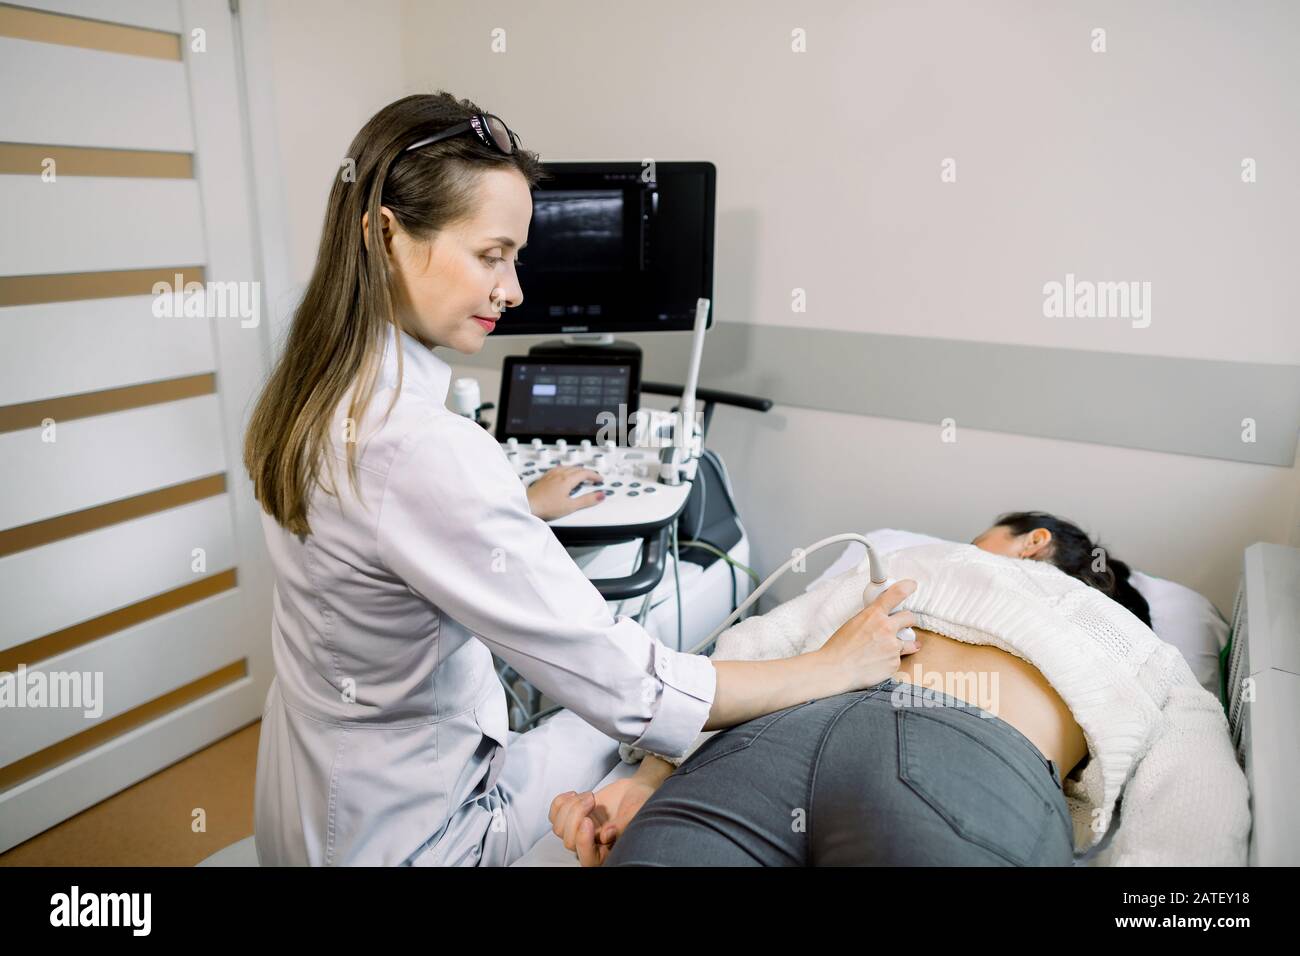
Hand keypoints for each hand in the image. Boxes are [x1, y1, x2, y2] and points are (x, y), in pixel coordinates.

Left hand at [525, 466, 604, 520]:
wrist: (527, 505)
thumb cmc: (545, 506)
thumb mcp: (570, 506)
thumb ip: (587, 500)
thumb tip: (601, 495)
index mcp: (567, 480)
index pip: (585, 473)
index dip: (594, 476)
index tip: (599, 479)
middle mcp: (559, 474)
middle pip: (577, 468)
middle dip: (587, 472)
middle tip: (593, 477)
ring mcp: (550, 475)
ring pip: (567, 467)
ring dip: (577, 469)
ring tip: (581, 474)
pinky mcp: (544, 478)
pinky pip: (558, 468)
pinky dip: (566, 469)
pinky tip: (563, 472)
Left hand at [548, 769, 663, 865]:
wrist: (634, 791)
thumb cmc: (639, 804)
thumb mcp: (637, 813)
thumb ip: (622, 826)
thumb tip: (605, 837)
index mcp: (608, 852)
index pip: (588, 859)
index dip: (583, 842)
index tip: (589, 820)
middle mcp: (591, 846)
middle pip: (569, 842)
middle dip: (576, 816)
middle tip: (592, 798)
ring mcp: (579, 833)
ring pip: (559, 828)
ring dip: (570, 807)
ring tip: (590, 795)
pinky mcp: (571, 819)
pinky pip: (554, 816)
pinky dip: (560, 802)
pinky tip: (574, 793)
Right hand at [816, 578, 921, 693]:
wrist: (836, 669)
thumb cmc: (839, 647)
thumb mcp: (854, 622)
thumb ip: (871, 618)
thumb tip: (882, 617)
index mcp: (874, 614)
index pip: (897, 593)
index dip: (907, 587)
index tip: (912, 585)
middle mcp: (886, 628)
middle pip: (910, 617)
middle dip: (907, 620)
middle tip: (900, 625)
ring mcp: (893, 646)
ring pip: (909, 640)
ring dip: (902, 642)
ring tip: (887, 648)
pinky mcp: (894, 663)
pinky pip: (900, 658)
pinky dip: (891, 659)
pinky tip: (878, 662)